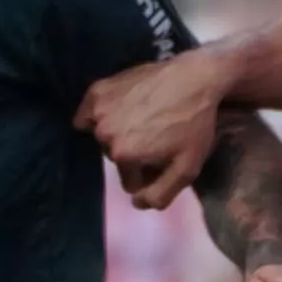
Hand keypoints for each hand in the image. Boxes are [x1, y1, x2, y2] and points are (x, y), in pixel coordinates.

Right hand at [76, 52, 222, 211]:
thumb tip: (135, 203)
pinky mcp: (98, 90)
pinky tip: (116, 112)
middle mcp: (105, 133)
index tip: (163, 158)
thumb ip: (160, 195)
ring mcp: (99, 109)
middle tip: (155, 137)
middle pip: (116, 158)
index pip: (130, 180)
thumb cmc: (194, 124)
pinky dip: (95, 117)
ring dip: (117, 135)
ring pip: (103, 137)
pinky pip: (86, 114)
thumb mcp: (187, 168)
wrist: (195, 77)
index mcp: (124, 155)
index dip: (149, 173)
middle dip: (133, 154)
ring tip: (142, 121)